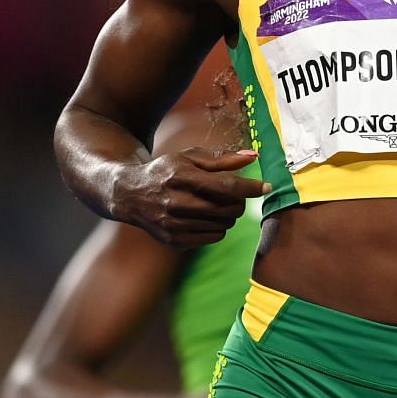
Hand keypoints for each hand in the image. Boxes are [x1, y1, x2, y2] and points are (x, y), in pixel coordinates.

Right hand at [111, 147, 269, 248]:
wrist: (129, 195)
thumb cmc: (165, 171)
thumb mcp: (189, 158)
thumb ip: (222, 160)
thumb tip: (253, 157)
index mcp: (181, 177)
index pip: (225, 186)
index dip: (250, 188)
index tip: (267, 186)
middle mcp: (175, 203)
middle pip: (228, 208)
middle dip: (239, 201)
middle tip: (234, 195)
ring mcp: (173, 225)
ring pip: (224, 225)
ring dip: (228, 215)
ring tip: (217, 204)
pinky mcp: (174, 241)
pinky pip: (213, 237)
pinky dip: (217, 227)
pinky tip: (206, 217)